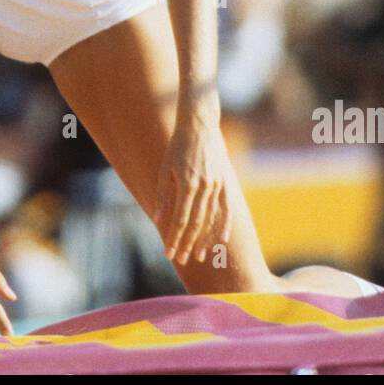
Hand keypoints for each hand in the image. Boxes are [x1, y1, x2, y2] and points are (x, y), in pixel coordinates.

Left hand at [153, 108, 231, 266]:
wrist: (199, 124)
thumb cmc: (178, 145)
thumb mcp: (164, 168)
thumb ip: (163, 195)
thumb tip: (158, 220)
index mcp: (186, 183)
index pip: (179, 219)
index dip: (173, 238)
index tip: (168, 253)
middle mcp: (204, 186)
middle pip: (195, 223)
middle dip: (187, 243)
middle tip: (181, 260)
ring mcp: (216, 185)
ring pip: (210, 219)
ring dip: (204, 239)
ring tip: (198, 255)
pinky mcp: (224, 182)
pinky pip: (226, 208)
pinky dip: (224, 225)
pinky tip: (221, 240)